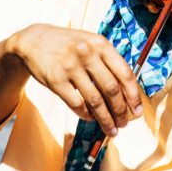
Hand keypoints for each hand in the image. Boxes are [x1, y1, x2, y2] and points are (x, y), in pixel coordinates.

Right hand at [7, 24, 142, 135]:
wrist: (34, 41)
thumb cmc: (69, 45)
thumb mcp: (91, 44)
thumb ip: (108, 62)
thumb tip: (127, 92)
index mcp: (101, 44)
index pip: (124, 73)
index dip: (133, 95)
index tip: (138, 111)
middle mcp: (87, 54)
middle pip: (111, 90)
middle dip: (120, 111)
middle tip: (124, 124)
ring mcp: (70, 67)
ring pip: (95, 101)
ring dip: (106, 119)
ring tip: (111, 129)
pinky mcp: (56, 80)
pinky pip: (77, 104)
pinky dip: (87, 115)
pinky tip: (91, 118)